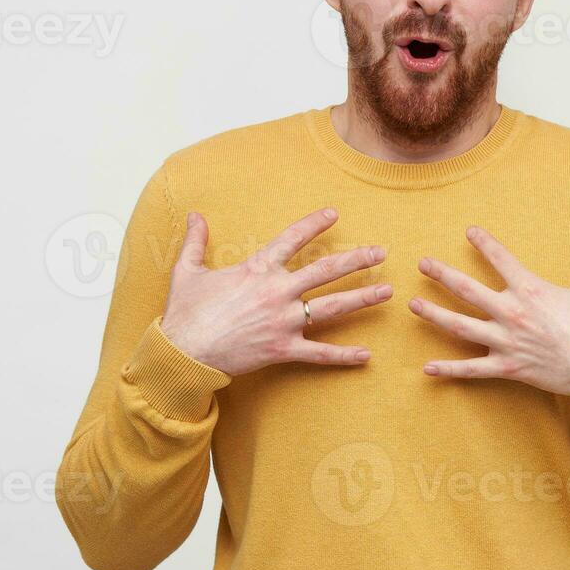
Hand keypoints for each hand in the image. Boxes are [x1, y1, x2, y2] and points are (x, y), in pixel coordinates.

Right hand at [160, 207, 391, 375]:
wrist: (183, 353)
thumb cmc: (184, 313)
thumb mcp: (187, 272)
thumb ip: (195, 241)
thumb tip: (194, 215)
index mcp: (257, 269)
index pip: (292, 239)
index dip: (314, 224)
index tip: (334, 213)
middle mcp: (277, 292)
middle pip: (325, 270)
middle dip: (356, 259)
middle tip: (380, 253)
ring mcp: (283, 321)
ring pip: (331, 307)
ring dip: (362, 298)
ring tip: (386, 292)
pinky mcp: (283, 349)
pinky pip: (319, 353)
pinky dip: (343, 356)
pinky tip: (366, 355)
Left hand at [408, 225, 569, 397]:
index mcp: (533, 290)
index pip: (502, 259)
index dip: (485, 243)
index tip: (469, 231)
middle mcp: (514, 313)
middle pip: (468, 290)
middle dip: (442, 275)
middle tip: (422, 264)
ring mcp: (507, 342)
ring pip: (461, 327)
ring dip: (435, 315)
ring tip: (413, 306)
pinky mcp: (508, 368)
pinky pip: (473, 370)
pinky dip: (449, 370)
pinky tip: (427, 369)